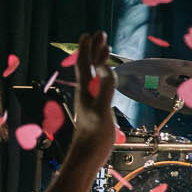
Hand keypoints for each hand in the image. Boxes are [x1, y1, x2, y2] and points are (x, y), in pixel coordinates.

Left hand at [65, 33, 119, 168]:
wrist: (87, 157)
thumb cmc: (94, 136)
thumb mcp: (102, 110)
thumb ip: (105, 88)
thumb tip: (107, 67)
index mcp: (85, 91)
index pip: (84, 64)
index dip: (87, 49)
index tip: (91, 34)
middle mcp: (86, 93)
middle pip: (88, 66)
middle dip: (94, 50)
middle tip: (102, 35)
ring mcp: (90, 101)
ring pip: (93, 75)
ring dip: (98, 61)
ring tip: (106, 50)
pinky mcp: (96, 109)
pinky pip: (99, 86)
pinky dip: (103, 76)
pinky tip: (107, 78)